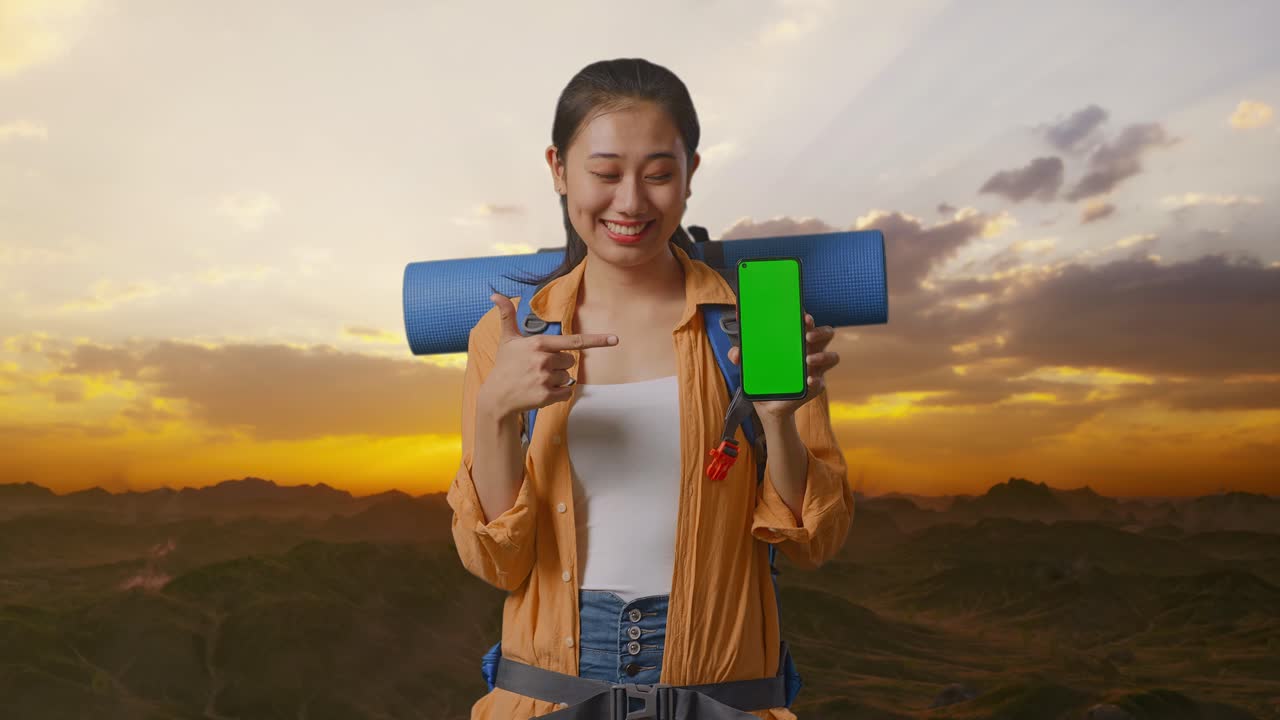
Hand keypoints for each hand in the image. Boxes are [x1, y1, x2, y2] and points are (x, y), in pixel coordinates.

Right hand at [479, 294, 619, 417]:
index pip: (573, 341)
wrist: (496, 397)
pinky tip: (542, 391)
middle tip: (540, 368)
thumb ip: (507, 315)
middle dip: (560, 364)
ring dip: (557, 380)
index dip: (596, 340)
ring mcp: (545, 379)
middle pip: (571, 360)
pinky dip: (559, 393)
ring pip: (568, 377)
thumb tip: (495, 294)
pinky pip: (567, 393)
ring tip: (537, 380)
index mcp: (538, 344)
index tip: (614, 339)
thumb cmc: (505, 366)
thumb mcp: (507, 339)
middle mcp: (543, 360)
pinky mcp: (546, 396)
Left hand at [727, 312, 837, 419]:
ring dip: (822, 356)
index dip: (807, 316)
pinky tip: (808, 381)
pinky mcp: (814, 386)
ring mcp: (815, 369)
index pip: (806, 323)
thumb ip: (741, 356)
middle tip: (807, 335)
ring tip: (808, 360)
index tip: (802, 314)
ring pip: (832, 357)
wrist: (768, 406)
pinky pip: (821, 382)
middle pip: (827, 334)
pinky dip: (815, 381)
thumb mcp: (750, 365)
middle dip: (820, 331)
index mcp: (797, 340)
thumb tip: (735, 353)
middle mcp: (810, 351)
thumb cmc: (764, 377)